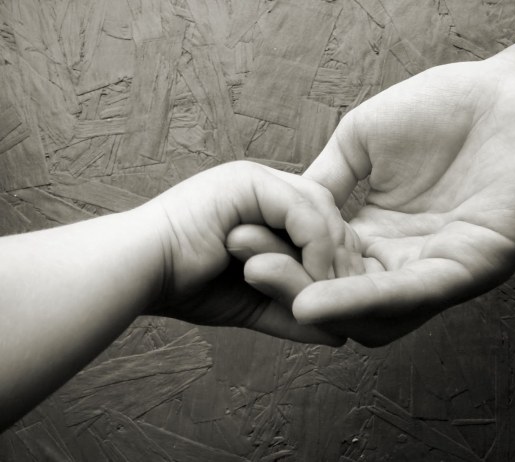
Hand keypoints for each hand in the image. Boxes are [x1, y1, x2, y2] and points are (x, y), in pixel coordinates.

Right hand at [142, 161, 348, 345]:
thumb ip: (292, 310)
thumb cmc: (186, 287)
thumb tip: (338, 336)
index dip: (336, 258)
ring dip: (331, 256)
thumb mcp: (253, 302)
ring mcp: (255, 180)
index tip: (342, 296)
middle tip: (346, 297)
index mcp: (264, 205)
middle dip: (342, 257)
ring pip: (321, 210)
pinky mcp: (246, 183)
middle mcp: (264, 187)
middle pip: (328, 212)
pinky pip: (302, 212)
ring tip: (329, 295)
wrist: (137, 274)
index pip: (322, 223)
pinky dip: (314, 248)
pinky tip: (310, 279)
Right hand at [233, 56, 514, 345]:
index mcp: (379, 234)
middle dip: (293, 290)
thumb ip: (325, 182)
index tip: (238, 250)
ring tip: (276, 296)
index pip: (322, 264)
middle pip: (342, 296)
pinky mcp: (472, 268)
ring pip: (373, 311)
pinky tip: (316, 301)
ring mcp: (438, 268)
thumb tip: (283, 206)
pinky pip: (410, 295)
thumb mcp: (359, 143)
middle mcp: (405, 260)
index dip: (283, 260)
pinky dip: (360, 302)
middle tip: (249, 276)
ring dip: (323, 306)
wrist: (508, 91)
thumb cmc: (440, 108)